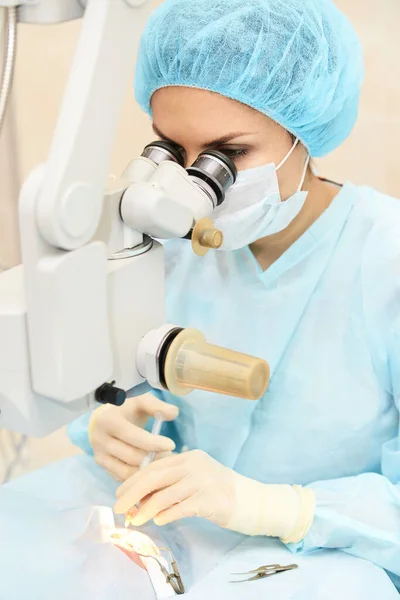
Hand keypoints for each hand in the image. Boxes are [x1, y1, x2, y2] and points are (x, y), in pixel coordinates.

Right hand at [89, 393, 178, 481]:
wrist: (107, 415)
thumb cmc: (127, 407)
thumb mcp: (141, 400)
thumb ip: (157, 405)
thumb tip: (174, 413)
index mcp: (108, 420)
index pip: (133, 436)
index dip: (153, 442)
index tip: (171, 444)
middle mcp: (99, 439)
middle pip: (131, 456)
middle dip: (153, 459)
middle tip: (170, 456)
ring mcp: (98, 454)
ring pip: (125, 472)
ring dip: (146, 471)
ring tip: (162, 464)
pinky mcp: (101, 465)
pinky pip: (121, 477)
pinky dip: (137, 477)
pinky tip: (150, 470)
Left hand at [114, 449, 235, 526]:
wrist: (252, 500)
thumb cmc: (219, 492)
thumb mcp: (195, 479)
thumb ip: (172, 483)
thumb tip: (140, 498)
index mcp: (189, 457)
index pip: (154, 466)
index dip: (133, 480)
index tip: (119, 493)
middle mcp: (194, 465)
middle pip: (154, 477)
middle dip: (132, 493)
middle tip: (118, 508)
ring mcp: (202, 481)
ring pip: (165, 494)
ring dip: (146, 509)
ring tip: (135, 520)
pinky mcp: (209, 499)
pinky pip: (181, 508)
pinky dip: (166, 515)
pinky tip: (159, 522)